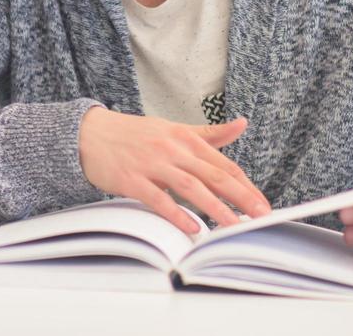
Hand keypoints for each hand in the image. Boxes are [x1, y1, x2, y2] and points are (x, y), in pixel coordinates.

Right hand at [78, 106, 270, 235]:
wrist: (89, 133)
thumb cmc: (134, 135)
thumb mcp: (173, 129)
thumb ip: (208, 133)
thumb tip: (241, 124)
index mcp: (184, 137)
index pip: (223, 165)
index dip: (246, 186)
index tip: (262, 204)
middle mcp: (171, 149)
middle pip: (213, 176)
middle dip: (241, 197)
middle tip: (261, 216)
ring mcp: (151, 164)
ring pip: (191, 187)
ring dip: (215, 208)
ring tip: (234, 226)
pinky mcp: (131, 179)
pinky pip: (157, 199)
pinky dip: (176, 214)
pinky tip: (191, 227)